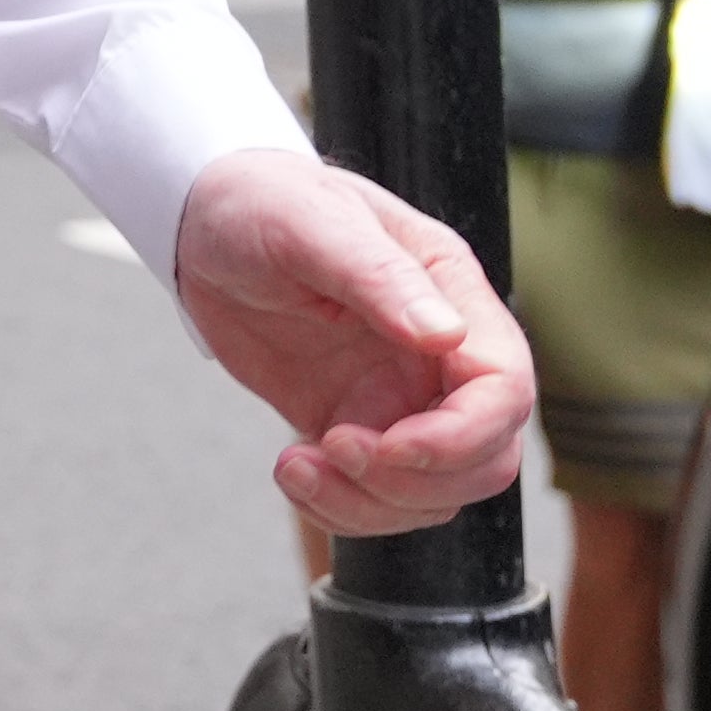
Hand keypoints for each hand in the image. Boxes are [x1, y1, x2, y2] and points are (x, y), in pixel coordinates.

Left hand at [170, 148, 536, 537]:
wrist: (205, 222)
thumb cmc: (266, 201)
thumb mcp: (314, 224)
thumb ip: (380, 278)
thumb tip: (444, 334)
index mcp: (451, 295)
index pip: (505, 389)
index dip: (462, 436)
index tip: (388, 445)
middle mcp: (439, 354)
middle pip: (487, 457)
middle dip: (416, 481)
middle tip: (336, 450)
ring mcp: (400, 396)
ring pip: (435, 492)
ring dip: (370, 504)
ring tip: (297, 465)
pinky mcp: (355, 424)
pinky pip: (378, 497)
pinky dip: (340, 508)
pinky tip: (291, 470)